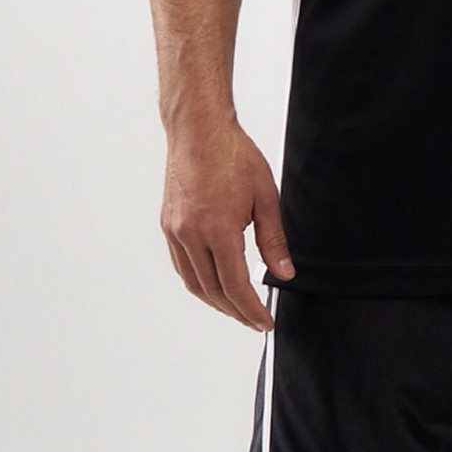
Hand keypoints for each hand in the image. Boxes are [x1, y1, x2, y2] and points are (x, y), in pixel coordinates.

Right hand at [160, 119, 294, 330]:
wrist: (199, 129)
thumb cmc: (233, 154)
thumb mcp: (265, 195)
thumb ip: (274, 239)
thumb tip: (284, 273)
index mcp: (219, 228)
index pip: (236, 286)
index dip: (252, 310)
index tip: (265, 322)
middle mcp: (192, 235)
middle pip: (213, 291)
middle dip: (236, 311)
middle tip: (254, 320)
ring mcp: (176, 231)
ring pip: (194, 283)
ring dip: (216, 301)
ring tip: (236, 308)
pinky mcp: (168, 225)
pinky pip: (182, 266)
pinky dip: (199, 282)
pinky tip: (213, 283)